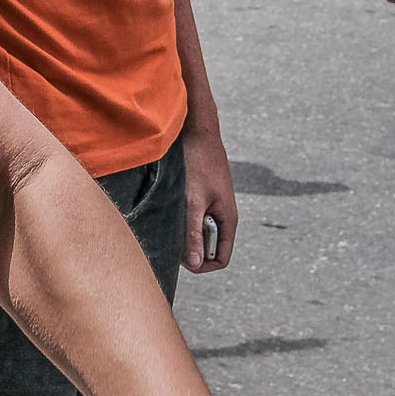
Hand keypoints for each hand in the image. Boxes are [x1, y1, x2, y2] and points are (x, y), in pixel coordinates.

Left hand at [181, 126, 235, 273]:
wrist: (197, 130)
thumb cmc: (198, 162)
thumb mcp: (193, 200)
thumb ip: (193, 231)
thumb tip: (194, 263)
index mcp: (228, 219)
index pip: (221, 258)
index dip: (202, 265)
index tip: (181, 260)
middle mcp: (223, 214)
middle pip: (208, 246)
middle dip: (190, 248)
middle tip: (168, 238)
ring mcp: (213, 203)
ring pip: (199, 229)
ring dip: (184, 230)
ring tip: (167, 219)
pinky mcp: (203, 193)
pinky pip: (193, 215)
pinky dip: (181, 216)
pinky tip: (167, 206)